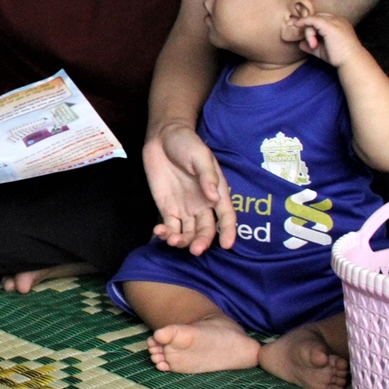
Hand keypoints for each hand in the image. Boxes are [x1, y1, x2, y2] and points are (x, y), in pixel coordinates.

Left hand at [142, 122, 235, 254]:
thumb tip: (214, 198)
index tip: (227, 245)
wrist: (163, 138)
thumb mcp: (200, 156)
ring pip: (188, 233)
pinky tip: (160, 233)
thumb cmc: (187, 143)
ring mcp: (185, 209)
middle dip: (202, 241)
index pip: (226, 216)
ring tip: (173, 240)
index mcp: (217, 192)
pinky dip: (166, 234)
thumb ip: (207, 176)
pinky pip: (170, 227)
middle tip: (196, 250)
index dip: (229, 231)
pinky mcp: (168, 209)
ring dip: (183, 241)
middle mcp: (203, 205)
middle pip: (206, 229)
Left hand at [292, 12, 366, 68]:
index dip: (312, 26)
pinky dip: (304, 22)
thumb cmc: (339, 57)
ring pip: (314, 19)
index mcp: (339, 24)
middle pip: (317, 18)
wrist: (351, 61)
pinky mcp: (329, 25)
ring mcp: (334, 21)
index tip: (308, 38)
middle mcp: (338, 20)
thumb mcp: (322, 50)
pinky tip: (297, 24)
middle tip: (312, 45)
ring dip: (309, 32)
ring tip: (313, 45)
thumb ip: (311, 46)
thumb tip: (301, 44)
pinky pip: (313, 19)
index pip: (322, 19)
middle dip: (310, 29)